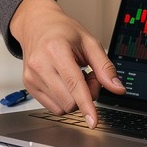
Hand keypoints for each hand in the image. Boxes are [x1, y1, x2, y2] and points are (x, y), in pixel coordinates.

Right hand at [13, 0, 123, 128]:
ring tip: (74, 77)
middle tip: (88, 76)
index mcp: (56, 49)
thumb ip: (105, 67)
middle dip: (86, 95)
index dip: (86, 104)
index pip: (73, 83)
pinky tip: (64, 83)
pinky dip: (63, 100)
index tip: (93, 121)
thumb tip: (117, 88)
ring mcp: (31, 76)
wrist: (37, 25)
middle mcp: (40, 63)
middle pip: (69, 100)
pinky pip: (53, 107)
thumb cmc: (62, 31)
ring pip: (62, 107)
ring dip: (74, 99)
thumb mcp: (89, 42)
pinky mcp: (28, 85)